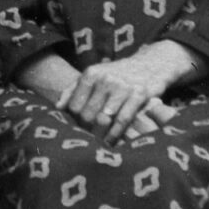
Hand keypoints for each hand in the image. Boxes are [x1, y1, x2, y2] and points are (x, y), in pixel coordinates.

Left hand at [64, 51, 179, 141]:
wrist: (151, 63)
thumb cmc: (118, 74)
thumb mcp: (95, 76)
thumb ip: (73, 90)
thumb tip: (57, 108)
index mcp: (91, 74)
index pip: (74, 106)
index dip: (74, 122)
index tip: (78, 131)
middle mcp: (105, 79)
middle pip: (88, 114)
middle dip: (87, 131)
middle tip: (89, 141)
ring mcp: (123, 86)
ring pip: (104, 119)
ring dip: (100, 135)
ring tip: (98, 144)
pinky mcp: (139, 94)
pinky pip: (123, 120)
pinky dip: (116, 134)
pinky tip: (113, 141)